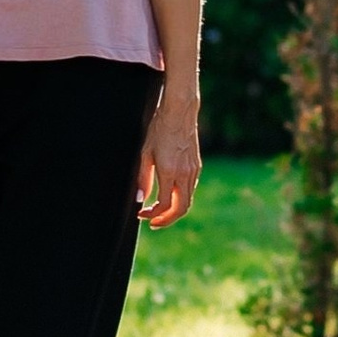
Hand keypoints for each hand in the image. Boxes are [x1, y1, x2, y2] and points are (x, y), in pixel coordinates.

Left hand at [138, 97, 201, 227]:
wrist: (180, 113)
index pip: (163, 204)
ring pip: (187, 201)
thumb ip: (143, 178)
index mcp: (169, 172)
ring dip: (174, 211)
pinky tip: (169, 195)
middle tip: (153, 223)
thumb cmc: (159, 130)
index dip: (151, 214)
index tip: (141, 213)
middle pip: (180, 209)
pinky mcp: (197, 167)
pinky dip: (180, 199)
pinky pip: (190, 190)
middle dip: (166, 220)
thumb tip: (140, 199)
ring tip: (160, 213)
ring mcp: (193, 171)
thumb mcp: (145, 153)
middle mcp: (184, 174)